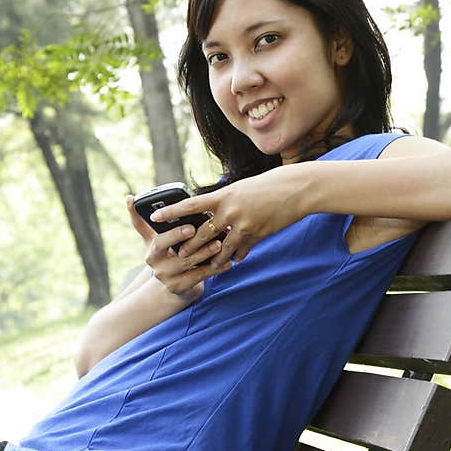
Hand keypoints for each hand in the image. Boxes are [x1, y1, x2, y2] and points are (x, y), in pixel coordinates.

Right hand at [126, 195, 231, 300]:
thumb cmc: (165, 252)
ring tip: (221, 245)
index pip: (160, 241)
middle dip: (197, 246)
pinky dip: (215, 269)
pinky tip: (228, 262)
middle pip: (178, 256)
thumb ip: (142, 219)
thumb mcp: (152, 237)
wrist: (170, 282)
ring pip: (191, 266)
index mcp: (151, 251)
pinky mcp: (180, 288)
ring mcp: (168, 279)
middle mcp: (157, 267)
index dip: (175, 235)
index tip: (191, 228)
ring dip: (208, 255)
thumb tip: (129, 197)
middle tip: (213, 237)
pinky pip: (200, 277)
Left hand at [149, 166, 306, 266]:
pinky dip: (236, 256)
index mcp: (223, 196)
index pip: (190, 205)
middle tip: (179, 255)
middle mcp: (230, 212)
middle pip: (202, 235)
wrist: (296, 190)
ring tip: (208, 265)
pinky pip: (241, 251)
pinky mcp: (257, 236)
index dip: (170, 212)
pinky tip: (233, 261)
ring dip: (213, 259)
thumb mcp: (241, 188)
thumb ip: (225, 201)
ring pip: (221, 249)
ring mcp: (244, 226)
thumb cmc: (268, 185)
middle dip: (189, 248)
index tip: (154, 218)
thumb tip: (211, 212)